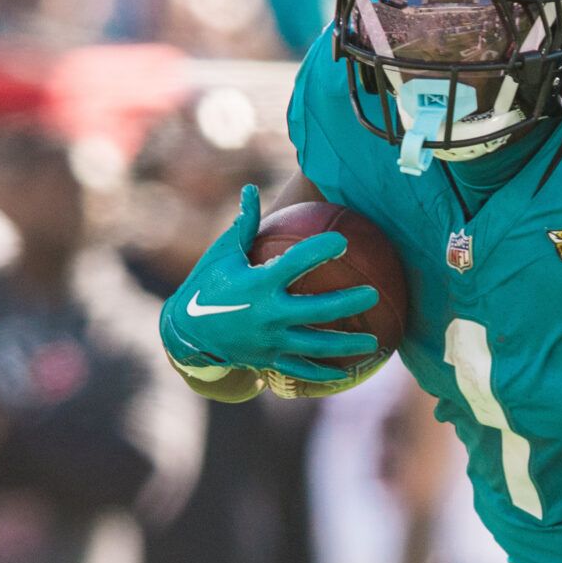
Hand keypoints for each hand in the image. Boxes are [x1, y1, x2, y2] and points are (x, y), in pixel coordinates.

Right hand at [158, 185, 378, 383]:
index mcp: (257, 283)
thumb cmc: (208, 285)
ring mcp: (269, 340)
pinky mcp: (268, 360)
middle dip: (347, 303)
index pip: (294, 263)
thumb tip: (251, 189)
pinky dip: (324, 373)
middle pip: (316, 310)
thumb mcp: (223, 254)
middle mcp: (266, 314)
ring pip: (315, 345)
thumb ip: (244, 224)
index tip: (343, 241)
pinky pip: (300, 370)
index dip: (319, 250)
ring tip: (374, 342)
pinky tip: (348, 373)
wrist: (186, 333)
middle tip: (373, 295)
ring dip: (346, 345)